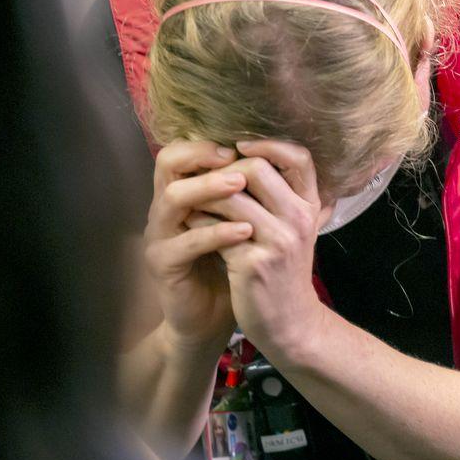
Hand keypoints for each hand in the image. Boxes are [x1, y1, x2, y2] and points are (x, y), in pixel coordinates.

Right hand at [143, 139, 253, 351]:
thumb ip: (259, 195)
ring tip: (242, 184)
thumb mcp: (247, 224)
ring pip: (173, 197)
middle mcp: (167, 208)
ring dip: (210, 188)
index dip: (211, 143)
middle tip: (237, 156)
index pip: (185, 151)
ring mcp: (162, 235)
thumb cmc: (231, 266)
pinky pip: (186, 242)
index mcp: (185, 193)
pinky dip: (217, 233)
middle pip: (168, 162)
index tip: (247, 144)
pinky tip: (245, 231)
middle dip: (203, 155)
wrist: (212, 317)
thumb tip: (298, 165)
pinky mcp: (164, 264)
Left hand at [186, 139, 325, 357]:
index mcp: (310, 207)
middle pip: (256, 169)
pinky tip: (190, 224)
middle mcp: (298, 219)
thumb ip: (283, 198)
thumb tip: (250, 159)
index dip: (270, 144)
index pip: (300, 157)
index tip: (242, 145)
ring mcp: (278, 241)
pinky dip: (198, 221)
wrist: (290, 323)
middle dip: (223, 169)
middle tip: (204, 177)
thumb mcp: (296, 230)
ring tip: (191, 197)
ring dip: (203, 193)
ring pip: (229, 196)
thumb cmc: (286, 272)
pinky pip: (215, 228)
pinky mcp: (253, 263)